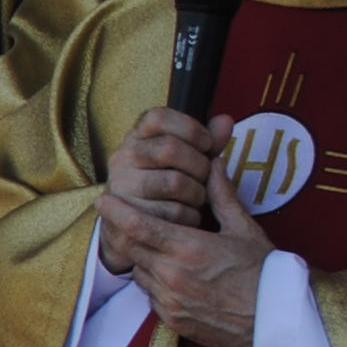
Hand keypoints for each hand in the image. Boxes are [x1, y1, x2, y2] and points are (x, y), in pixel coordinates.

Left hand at [95, 147, 266, 346]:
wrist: (278, 320)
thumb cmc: (265, 272)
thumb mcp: (244, 229)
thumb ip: (221, 195)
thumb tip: (212, 162)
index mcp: (188, 248)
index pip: (137, 226)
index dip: (116, 212)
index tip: (103, 200)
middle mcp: (172, 275)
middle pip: (131, 249)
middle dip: (125, 234)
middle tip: (123, 220)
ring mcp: (170, 301)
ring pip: (140, 272)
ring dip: (144, 259)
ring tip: (163, 250)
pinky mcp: (172, 320)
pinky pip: (151, 295)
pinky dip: (156, 283)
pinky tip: (176, 276)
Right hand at [105, 108, 227, 235]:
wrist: (132, 228)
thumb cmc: (165, 188)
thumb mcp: (185, 161)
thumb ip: (206, 142)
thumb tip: (225, 121)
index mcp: (136, 139)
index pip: (158, 117)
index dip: (190, 128)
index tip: (206, 144)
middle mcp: (122, 159)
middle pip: (169, 148)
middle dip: (199, 165)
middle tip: (204, 177)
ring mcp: (121, 187)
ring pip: (174, 182)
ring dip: (197, 193)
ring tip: (195, 199)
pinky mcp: (127, 217)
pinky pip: (174, 212)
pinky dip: (191, 216)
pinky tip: (186, 216)